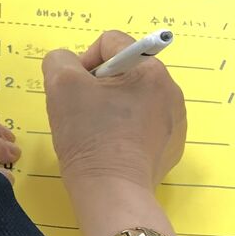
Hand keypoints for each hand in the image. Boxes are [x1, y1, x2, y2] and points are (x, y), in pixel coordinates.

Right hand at [41, 30, 185, 192]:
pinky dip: (125, 129)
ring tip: (96, 132)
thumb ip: (59, 60)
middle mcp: (170, 90)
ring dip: (112, 106)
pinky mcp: (171, 145)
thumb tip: (69, 64)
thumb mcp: (61, 85)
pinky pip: (143, 123)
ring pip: (133, 97)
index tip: (75, 89)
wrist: (112, 192)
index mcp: (149, 70)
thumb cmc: (88, 136)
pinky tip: (112, 147)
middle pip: (123, 71)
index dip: (84, 60)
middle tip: (82, 112)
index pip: (110, 43)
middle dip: (99, 85)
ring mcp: (174, 120)